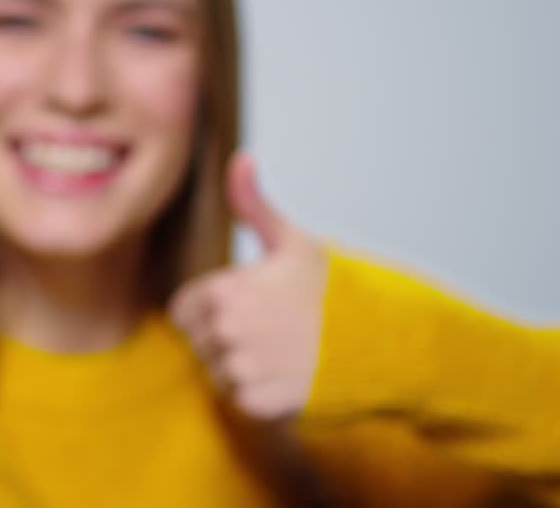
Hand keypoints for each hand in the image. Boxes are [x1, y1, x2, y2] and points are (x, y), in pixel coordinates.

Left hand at [169, 151, 327, 421]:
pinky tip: (285, 378)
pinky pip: (239, 400)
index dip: (210, 310)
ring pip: (217, 375)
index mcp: (224, 291)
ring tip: (278, 354)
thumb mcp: (291, 242)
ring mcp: (243, 369)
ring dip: (241, 369)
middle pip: (199, 344)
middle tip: (268, 332)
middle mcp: (226, 331)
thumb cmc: (330, 291)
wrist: (376, 341)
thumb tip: (241, 157)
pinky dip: (258, 396)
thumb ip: (254, 204)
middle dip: (224, 340)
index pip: (183, 311)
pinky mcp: (259, 403)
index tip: (246, 307)